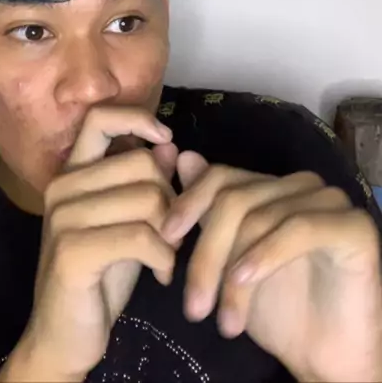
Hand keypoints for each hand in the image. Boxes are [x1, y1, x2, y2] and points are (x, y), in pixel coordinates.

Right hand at [3, 106, 178, 382]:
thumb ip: (145, 182)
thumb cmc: (100, 276)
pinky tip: (163, 275)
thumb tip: (170, 144)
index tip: (166, 139)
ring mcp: (63, 217)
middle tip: (172, 232)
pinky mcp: (73, 250)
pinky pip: (142, 235)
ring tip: (168, 256)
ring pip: (148, 198)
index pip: (100, 118)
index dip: (137, 118)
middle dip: (172, 198)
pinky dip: (164, 257)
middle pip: (142, 164)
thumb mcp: (128, 222)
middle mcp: (62, 187)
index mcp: (72, 173)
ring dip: (172, 232)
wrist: (64, 336)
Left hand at [161, 151, 381, 382]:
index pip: (220, 177)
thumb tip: (184, 158)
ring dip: (232, 276)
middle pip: (234, 199)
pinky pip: (298, 228)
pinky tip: (244, 281)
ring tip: (223, 322)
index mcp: (271, 187)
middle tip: (192, 307)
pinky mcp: (353, 226)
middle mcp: (301, 185)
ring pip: (259, 218)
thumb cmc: (277, 312)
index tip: (164, 240)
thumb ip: (209, 212)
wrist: (326, 359)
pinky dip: (264, 255)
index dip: (188, 203)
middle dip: (206, 254)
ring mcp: (329, 201)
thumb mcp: (229, 262)